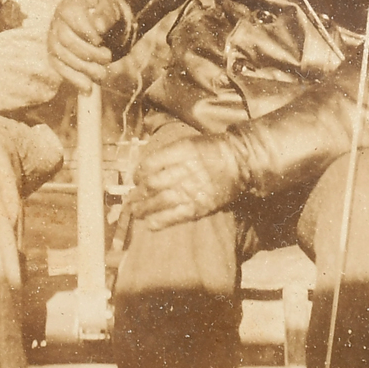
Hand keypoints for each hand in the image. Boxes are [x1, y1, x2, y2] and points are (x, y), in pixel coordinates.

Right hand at [47, 0, 129, 91]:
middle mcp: (57, 20)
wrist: (101, 21)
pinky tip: (87, 88)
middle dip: (87, 53)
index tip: (100, 40)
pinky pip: (59, 68)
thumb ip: (106, 14)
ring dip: (83, 68)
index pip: (70, 16)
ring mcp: (53, 38)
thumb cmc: (106, 13)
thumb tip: (98, 26)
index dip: (84, 30)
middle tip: (107, 58)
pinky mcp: (54, 54)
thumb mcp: (111, 8)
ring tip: (102, 74)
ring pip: (61, 56)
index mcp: (70, 3)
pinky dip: (73, 79)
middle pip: (66, 39)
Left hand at [130, 134, 245, 230]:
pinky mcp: (198, 206)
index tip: (136, 178)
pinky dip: (159, 221)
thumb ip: (168, 155)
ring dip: (142, 209)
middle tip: (130, 198)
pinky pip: (174, 216)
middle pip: (151, 184)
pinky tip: (149, 224)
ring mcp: (191, 190)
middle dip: (137, 193)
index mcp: (181, 152)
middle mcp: (184, 171)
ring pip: (158, 201)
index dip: (138, 173)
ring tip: (135, 212)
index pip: (150, 164)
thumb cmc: (212, 151)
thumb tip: (145, 168)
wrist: (238, 162)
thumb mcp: (188, 143)